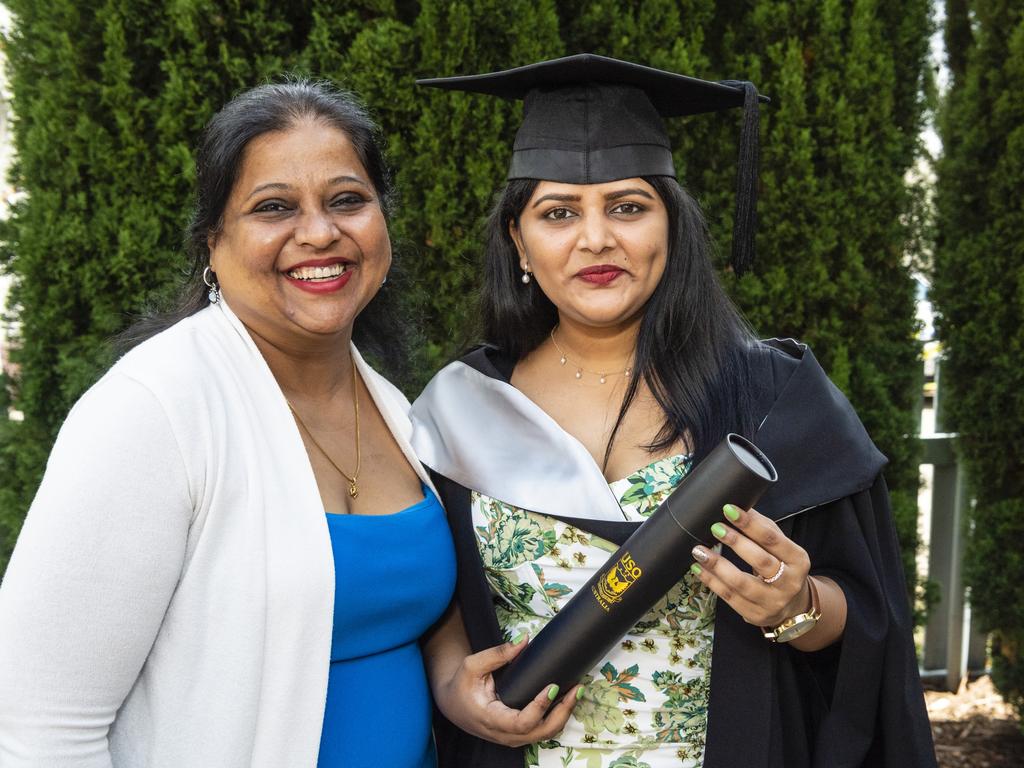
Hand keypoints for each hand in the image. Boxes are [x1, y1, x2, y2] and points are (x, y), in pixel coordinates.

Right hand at [432, 635, 580, 747]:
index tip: (553, 686)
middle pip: (540, 732)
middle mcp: (504, 734)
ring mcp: (512, 738)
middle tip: (576, 688)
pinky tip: (567, 700)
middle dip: (563, 712)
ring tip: (577, 691)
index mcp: (491, 719)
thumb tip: (524, 639)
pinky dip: (557, 717)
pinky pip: (541, 731)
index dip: (540, 707)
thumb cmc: (461, 684)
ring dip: (564, 715)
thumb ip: (498, 653)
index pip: (521, 722)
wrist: (451, 703)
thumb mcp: (473, 665)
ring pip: (544, 734)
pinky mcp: (517, 735)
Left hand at [689, 504, 811, 627]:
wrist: (791, 605)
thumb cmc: (781, 566)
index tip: (728, 509)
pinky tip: (699, 568)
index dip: (750, 524)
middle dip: (735, 542)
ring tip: (699, 550)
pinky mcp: (755, 615)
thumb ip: (763, 527)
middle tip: (715, 527)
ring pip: (741, 583)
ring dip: (717, 565)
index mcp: (798, 560)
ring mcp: (772, 602)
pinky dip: (711, 581)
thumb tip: (739, 505)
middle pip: (760, 561)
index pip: (773, 539)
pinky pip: (729, 597)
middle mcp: (789, 583)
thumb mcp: (780, 546)